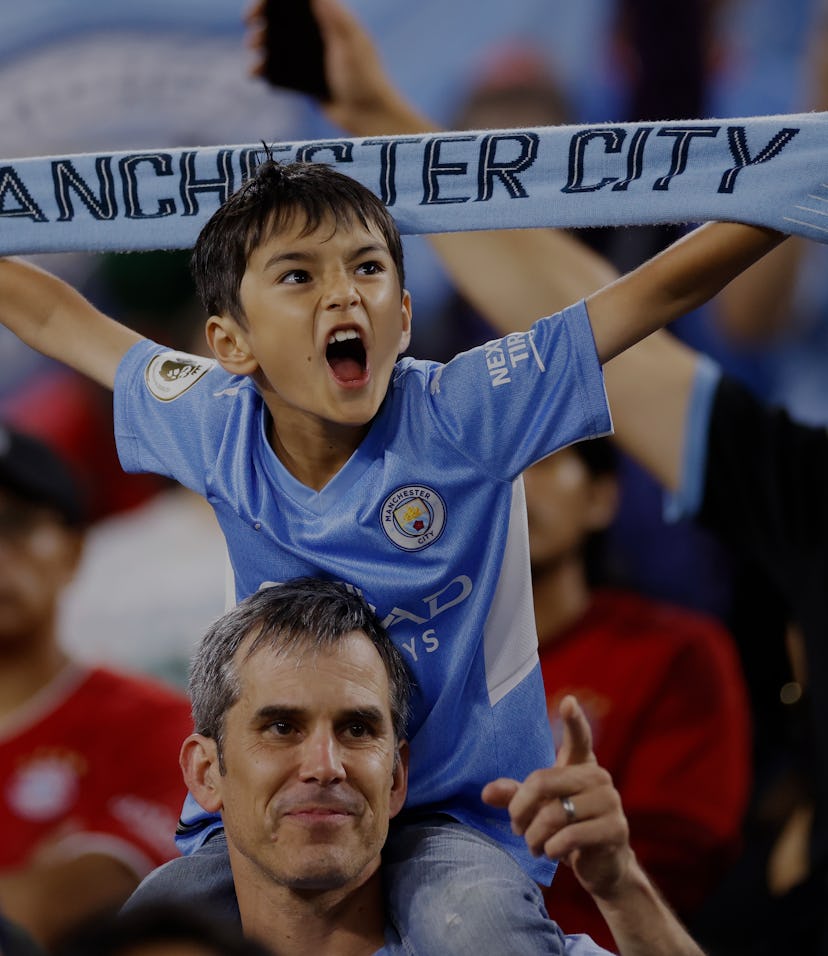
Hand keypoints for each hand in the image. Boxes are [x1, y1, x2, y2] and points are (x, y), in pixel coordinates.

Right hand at [246, 0, 431, 135]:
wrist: (368, 118)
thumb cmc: (365, 78)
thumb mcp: (348, 43)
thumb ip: (331, 16)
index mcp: (332, 20)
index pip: (301, 0)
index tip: (262, 3)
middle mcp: (320, 36)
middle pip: (285, 21)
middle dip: (264, 18)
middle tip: (249, 22)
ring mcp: (312, 59)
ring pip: (280, 46)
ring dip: (262, 43)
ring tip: (253, 48)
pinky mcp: (306, 82)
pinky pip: (281, 72)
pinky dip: (266, 70)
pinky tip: (256, 72)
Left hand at [482, 694, 632, 900]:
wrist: (602, 866)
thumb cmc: (567, 829)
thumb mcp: (538, 810)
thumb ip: (515, 796)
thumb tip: (486, 792)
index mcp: (580, 766)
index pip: (579, 739)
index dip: (574, 721)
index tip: (567, 701)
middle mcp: (598, 777)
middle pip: (543, 781)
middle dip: (520, 808)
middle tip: (515, 827)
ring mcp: (611, 802)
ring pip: (555, 814)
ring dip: (534, 835)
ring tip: (533, 845)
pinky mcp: (616, 829)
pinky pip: (570, 836)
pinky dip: (551, 848)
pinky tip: (551, 853)